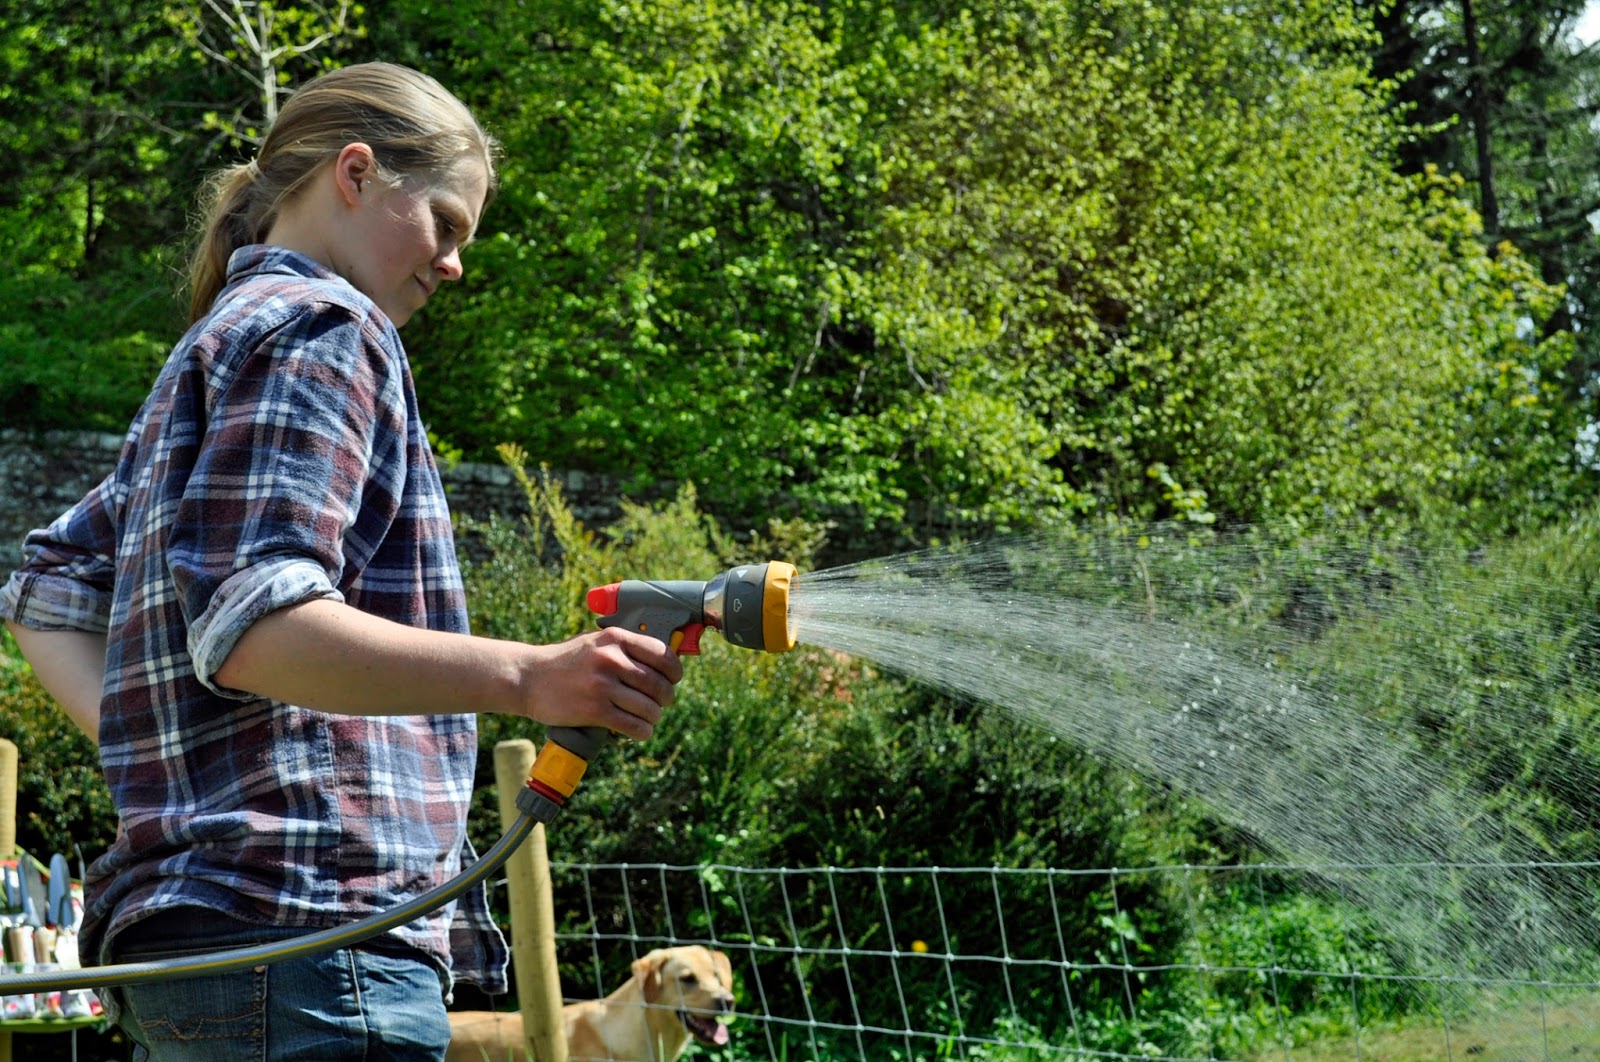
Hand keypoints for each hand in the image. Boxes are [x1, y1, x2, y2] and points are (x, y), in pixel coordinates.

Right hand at [516, 627, 684, 739]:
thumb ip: (623, 648)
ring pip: (649, 708)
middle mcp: (611, 660)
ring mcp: (603, 686)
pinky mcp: (594, 711)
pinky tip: (641, 731)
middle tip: (662, 703)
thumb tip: (660, 659)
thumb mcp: (594, 642)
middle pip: (658, 684)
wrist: (527, 678)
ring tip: (648, 718)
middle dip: (666, 698)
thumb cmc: (564, 661)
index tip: (674, 679)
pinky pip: (633, 726)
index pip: (662, 654)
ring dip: (654, 717)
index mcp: (615, 639)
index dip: (674, 671)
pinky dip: (643, 731)